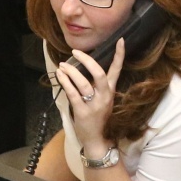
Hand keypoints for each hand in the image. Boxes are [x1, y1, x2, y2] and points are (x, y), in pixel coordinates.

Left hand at [56, 41, 123, 159]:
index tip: (121, 40)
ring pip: (83, 83)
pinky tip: (60, 75)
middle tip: (76, 52)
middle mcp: (104, 97)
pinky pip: (73, 94)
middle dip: (87, 61)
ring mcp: (94, 105)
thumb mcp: (102, 100)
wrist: (96, 140)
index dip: (119, 55)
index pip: (117, 70)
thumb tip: (84, 67)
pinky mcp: (83, 112)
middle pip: (99, 74)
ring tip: (62, 65)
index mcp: (110, 92)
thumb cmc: (97, 118)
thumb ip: (97, 86)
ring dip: (71, 72)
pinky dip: (66, 83)